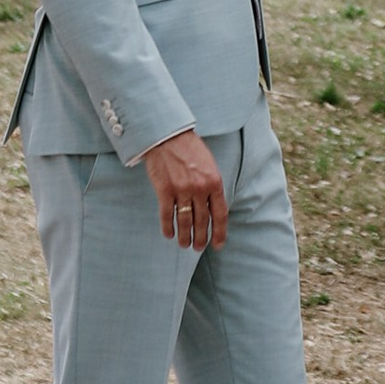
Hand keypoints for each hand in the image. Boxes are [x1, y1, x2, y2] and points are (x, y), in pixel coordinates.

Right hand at [142, 129, 227, 248]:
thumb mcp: (209, 165)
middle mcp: (200, 188)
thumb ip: (212, 185)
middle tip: (198, 248)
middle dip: (201, 238)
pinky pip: (167, 216)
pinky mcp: (165, 191)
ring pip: (185, 222)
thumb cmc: (190, 149)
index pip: (220, 214)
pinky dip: (168, 228)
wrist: (168, 136)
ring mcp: (182, 190)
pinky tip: (169, 234)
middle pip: (202, 221)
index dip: (219, 232)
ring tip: (184, 244)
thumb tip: (212, 209)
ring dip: (185, 237)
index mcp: (214, 181)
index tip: (217, 244)